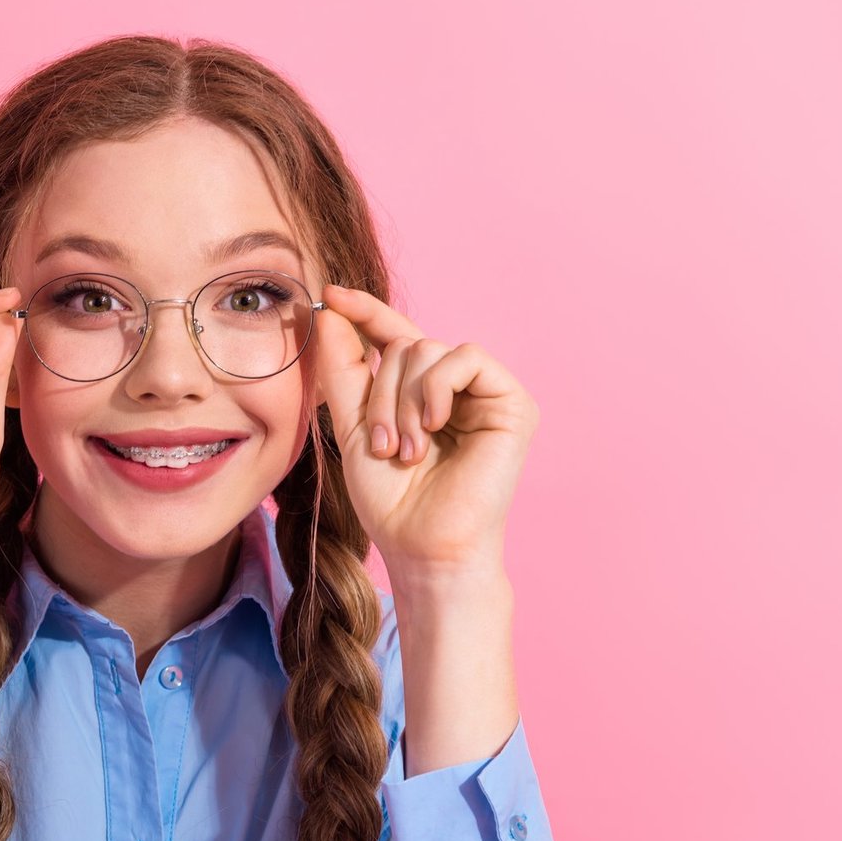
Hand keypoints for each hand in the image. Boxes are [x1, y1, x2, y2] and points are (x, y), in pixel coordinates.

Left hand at [312, 284, 539, 572]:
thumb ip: (343, 369)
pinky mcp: (512, 402)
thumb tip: (330, 308)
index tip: (329, 294)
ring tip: (406, 450)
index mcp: (418, 391)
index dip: (364, 311)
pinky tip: (432, 424)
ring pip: (430, 349)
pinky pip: (466, 357)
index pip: (393, 334)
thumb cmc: (391, 498)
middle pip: (407, 343)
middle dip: (382, 392)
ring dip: (403, 400)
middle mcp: (453, 387)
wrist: (423, 545)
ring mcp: (485, 393)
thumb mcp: (354, 426)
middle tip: (384, 446)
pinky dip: (437, 387)